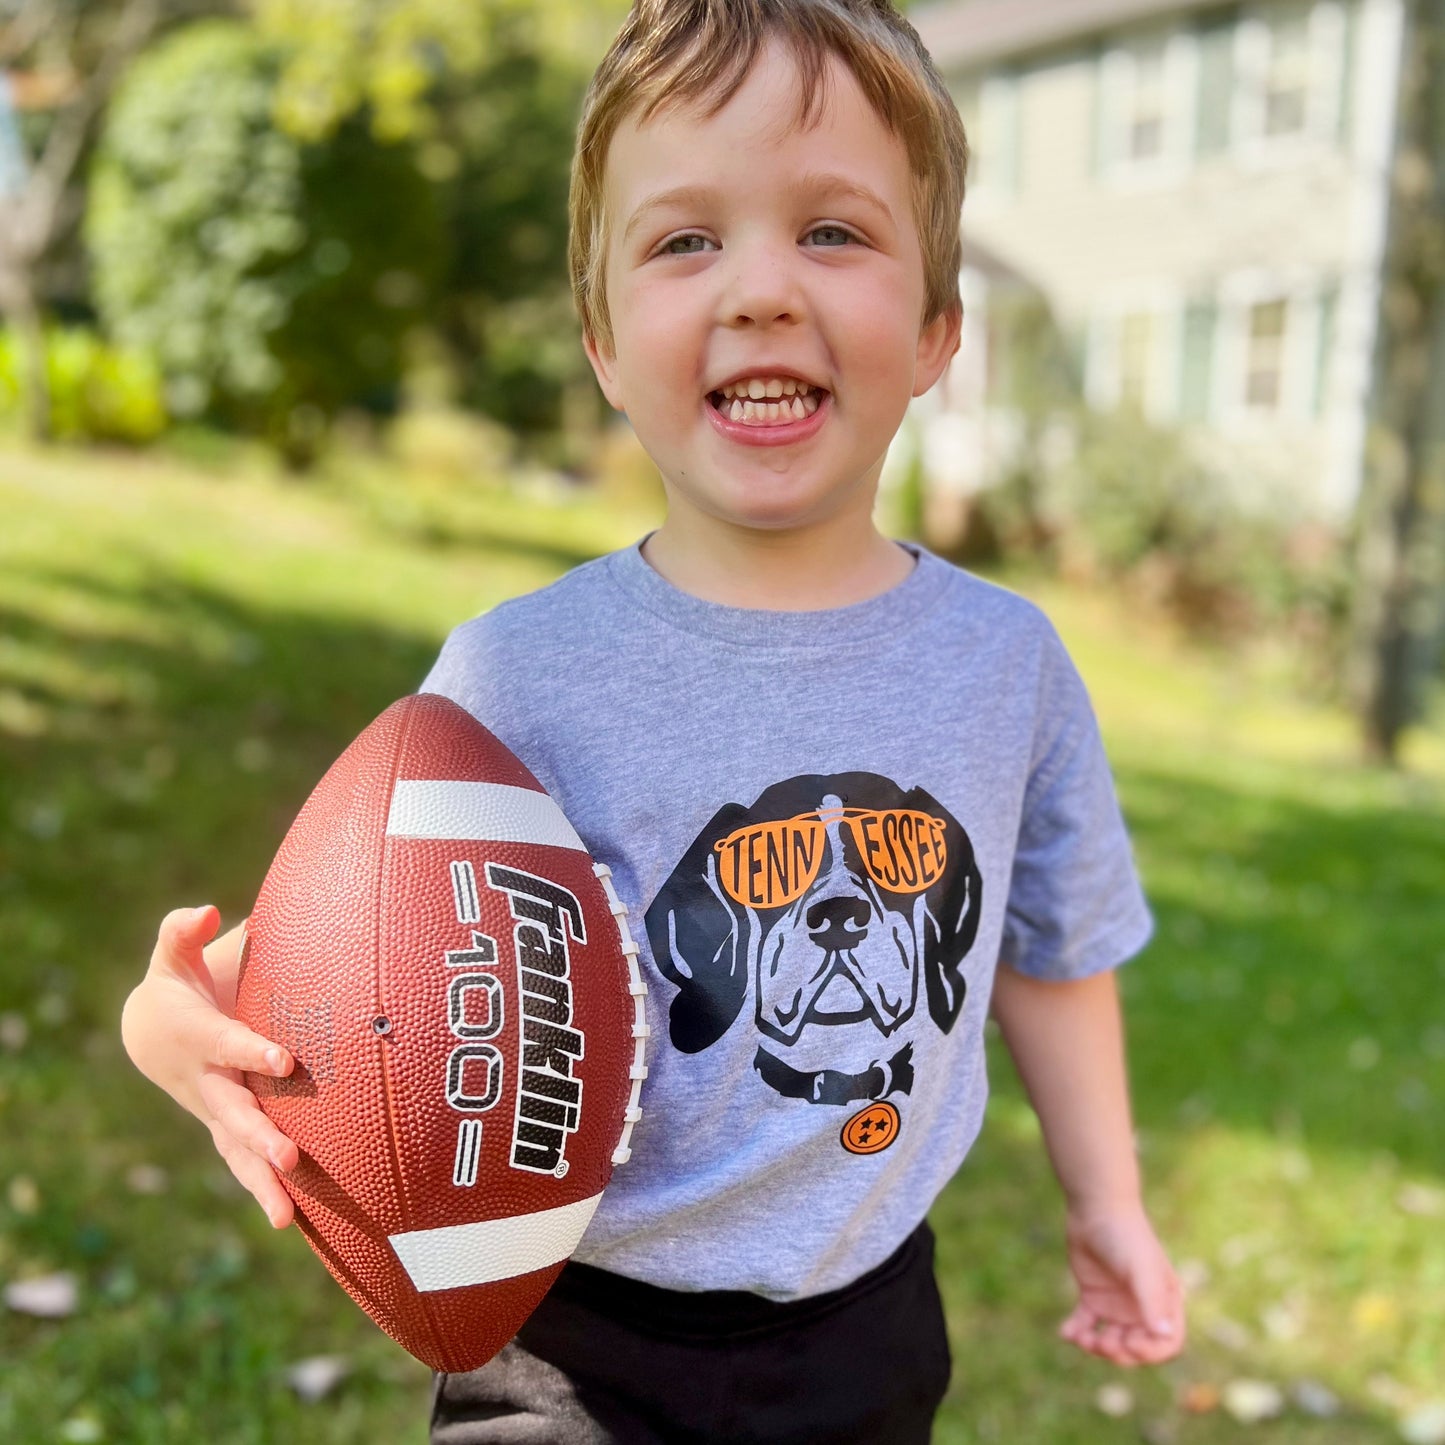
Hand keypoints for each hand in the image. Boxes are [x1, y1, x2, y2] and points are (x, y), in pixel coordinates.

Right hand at [120, 905, 298, 1227]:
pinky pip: (244, 1163)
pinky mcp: (226, 1127)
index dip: (254, 1050)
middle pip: (234, 1111)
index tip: (285, 1059)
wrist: (150, 1032)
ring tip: (286, 1217)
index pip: (230, 1044)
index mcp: (200, 1035)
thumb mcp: (172, 952)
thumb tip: (204, 911)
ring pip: (238, 1151)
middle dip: (259, 1134)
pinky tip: (294, 1223)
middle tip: (289, 1157)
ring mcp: (215, 1109)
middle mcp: (207, 1081)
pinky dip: (264, 1192)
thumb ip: (183, 930)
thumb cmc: (177, 981)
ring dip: (261, 1183)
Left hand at [1058, 1202, 1185, 1365]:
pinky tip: (1066, 1332)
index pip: (1165, 1343)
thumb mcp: (1141, 1269)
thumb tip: (1164, 1335)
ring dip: (1096, 1346)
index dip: (1150, 1352)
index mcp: (1163, 1303)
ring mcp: (1116, 1304)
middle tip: (1100, 1342)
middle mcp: (1141, 1308)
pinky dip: (1076, 1332)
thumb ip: (1152, 1302)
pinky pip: (1086, 1324)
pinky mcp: (1092, 1296)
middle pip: (1135, 1348)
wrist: (1096, 1208)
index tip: (1129, 1343)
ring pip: (1110, 1340)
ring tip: (1081, 1338)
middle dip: (1119, 1352)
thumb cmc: (1126, 1236)